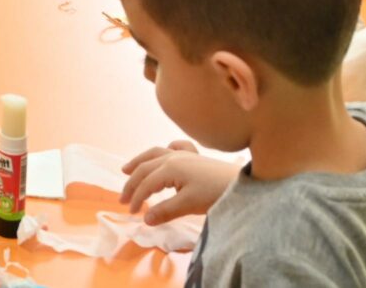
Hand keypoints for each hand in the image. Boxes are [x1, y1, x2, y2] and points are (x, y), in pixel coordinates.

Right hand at [121, 144, 236, 223]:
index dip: (136, 198)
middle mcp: (174, 157)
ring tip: (127, 169)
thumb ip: (165, 210)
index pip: (146, 183)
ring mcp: (185, 155)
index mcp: (170, 167)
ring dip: (140, 162)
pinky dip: (167, 149)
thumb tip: (145, 219)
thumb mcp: (188, 204)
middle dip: (132, 182)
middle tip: (123, 198)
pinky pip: (177, 147)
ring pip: (156, 153)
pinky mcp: (197, 157)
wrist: (242, 184)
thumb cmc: (216, 194)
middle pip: (146, 167)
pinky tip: (165, 153)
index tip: (131, 213)